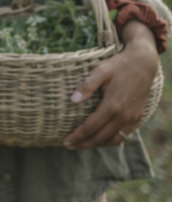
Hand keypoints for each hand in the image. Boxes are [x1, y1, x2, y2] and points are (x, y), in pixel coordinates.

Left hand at [63, 20, 159, 148]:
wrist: (143, 64)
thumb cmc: (119, 66)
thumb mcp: (100, 71)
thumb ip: (86, 86)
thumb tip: (72, 100)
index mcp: (112, 106)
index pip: (90, 127)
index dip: (77, 136)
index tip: (65, 141)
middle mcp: (123, 116)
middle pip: (100, 137)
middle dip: (83, 143)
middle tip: (69, 145)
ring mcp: (132, 118)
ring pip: (113, 140)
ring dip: (97, 144)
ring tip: (82, 144)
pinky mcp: (137, 117)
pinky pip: (124, 135)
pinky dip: (111, 140)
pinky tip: (101, 138)